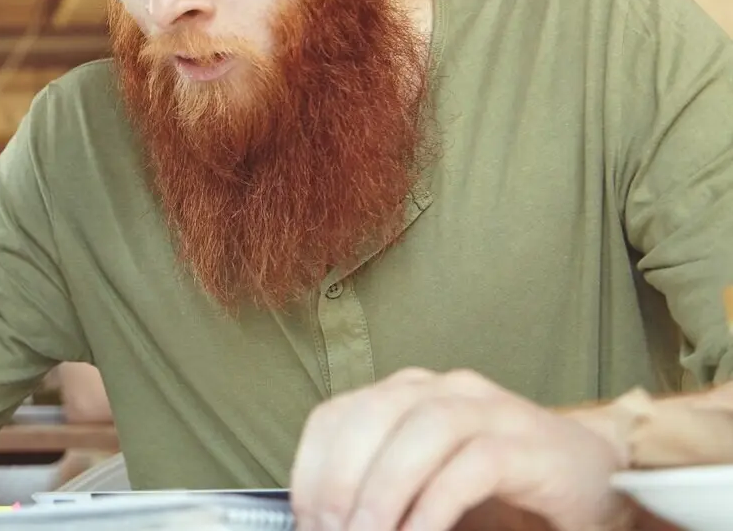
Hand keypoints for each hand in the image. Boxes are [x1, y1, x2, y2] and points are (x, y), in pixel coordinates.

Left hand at [288, 368, 628, 530]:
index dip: (312, 469)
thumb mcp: (425, 484)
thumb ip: (382, 491)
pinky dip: (435, 505)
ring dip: (384, 491)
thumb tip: (328, 522)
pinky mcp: (529, 446)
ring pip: (419, 431)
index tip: (305, 518)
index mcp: (408, 394)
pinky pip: (472, 465)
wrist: (601, 483)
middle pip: (371, 417)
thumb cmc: (504, 491)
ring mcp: (491, 410)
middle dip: (340, 482)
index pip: (337, 415)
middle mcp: (444, 389)